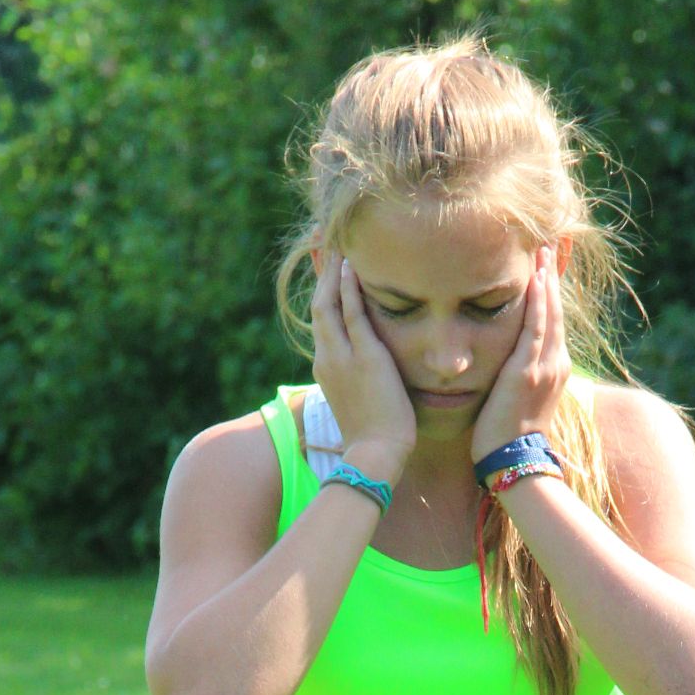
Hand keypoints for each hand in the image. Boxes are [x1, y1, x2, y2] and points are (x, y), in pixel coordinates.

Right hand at [310, 249, 415, 477]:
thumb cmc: (374, 437)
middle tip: (323, 239)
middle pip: (318, 304)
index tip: (328, 267)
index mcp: (327, 368)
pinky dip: (349, 289)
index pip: (322, 320)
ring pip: (329, 303)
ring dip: (332, 271)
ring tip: (337, 242)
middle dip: (321, 270)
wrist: (376, 455)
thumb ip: (360, 381)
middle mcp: (327, 358)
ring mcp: (343, 357)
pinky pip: (352, 314)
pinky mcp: (364, 358)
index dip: (323, 290)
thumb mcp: (362, 402)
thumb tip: (370, 374)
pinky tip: (352, 266)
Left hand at [469, 245, 570, 466]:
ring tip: (544, 250)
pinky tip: (536, 278)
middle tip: (549, 244)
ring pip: (549, 314)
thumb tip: (502, 370)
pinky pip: (536, 328)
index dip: (550, 295)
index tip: (545, 268)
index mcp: (553, 370)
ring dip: (547, 280)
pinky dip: (538, 302)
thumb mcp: (517, 403)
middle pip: (555, 311)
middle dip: (552, 277)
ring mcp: (545, 367)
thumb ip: (516, 380)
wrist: (514, 463)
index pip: (552, 323)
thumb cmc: (508, 440)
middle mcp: (555, 364)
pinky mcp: (528, 371)